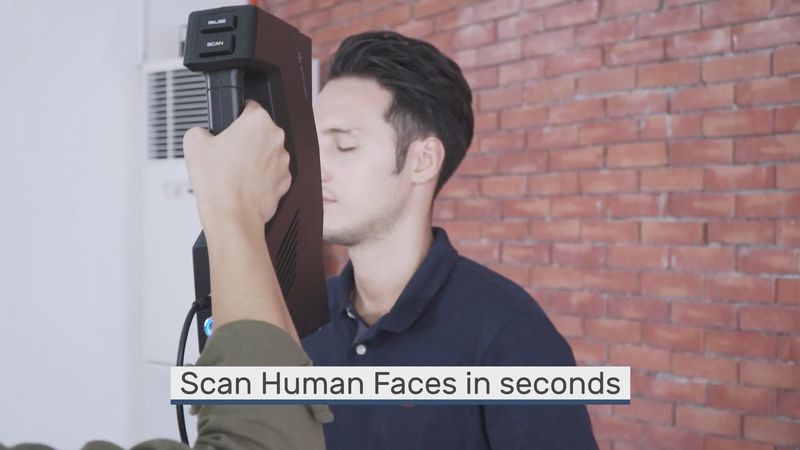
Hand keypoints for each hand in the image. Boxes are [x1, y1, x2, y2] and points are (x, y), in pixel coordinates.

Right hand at [183, 100, 291, 232]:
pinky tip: (243, 183)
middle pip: (258, 131)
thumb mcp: (193, 143)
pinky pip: (271, 172)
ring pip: (266, 152)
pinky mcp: (285, 180)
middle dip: (244, 139)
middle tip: (226, 153)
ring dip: (253, 158)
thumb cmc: (218, 182)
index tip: (228, 127)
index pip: (248, 107)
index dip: (234, 117)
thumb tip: (203, 133)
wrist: (232, 215)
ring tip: (233, 171)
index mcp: (258, 121)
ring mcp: (283, 161)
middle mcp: (276, 138)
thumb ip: (200, 129)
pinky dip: (260, 176)